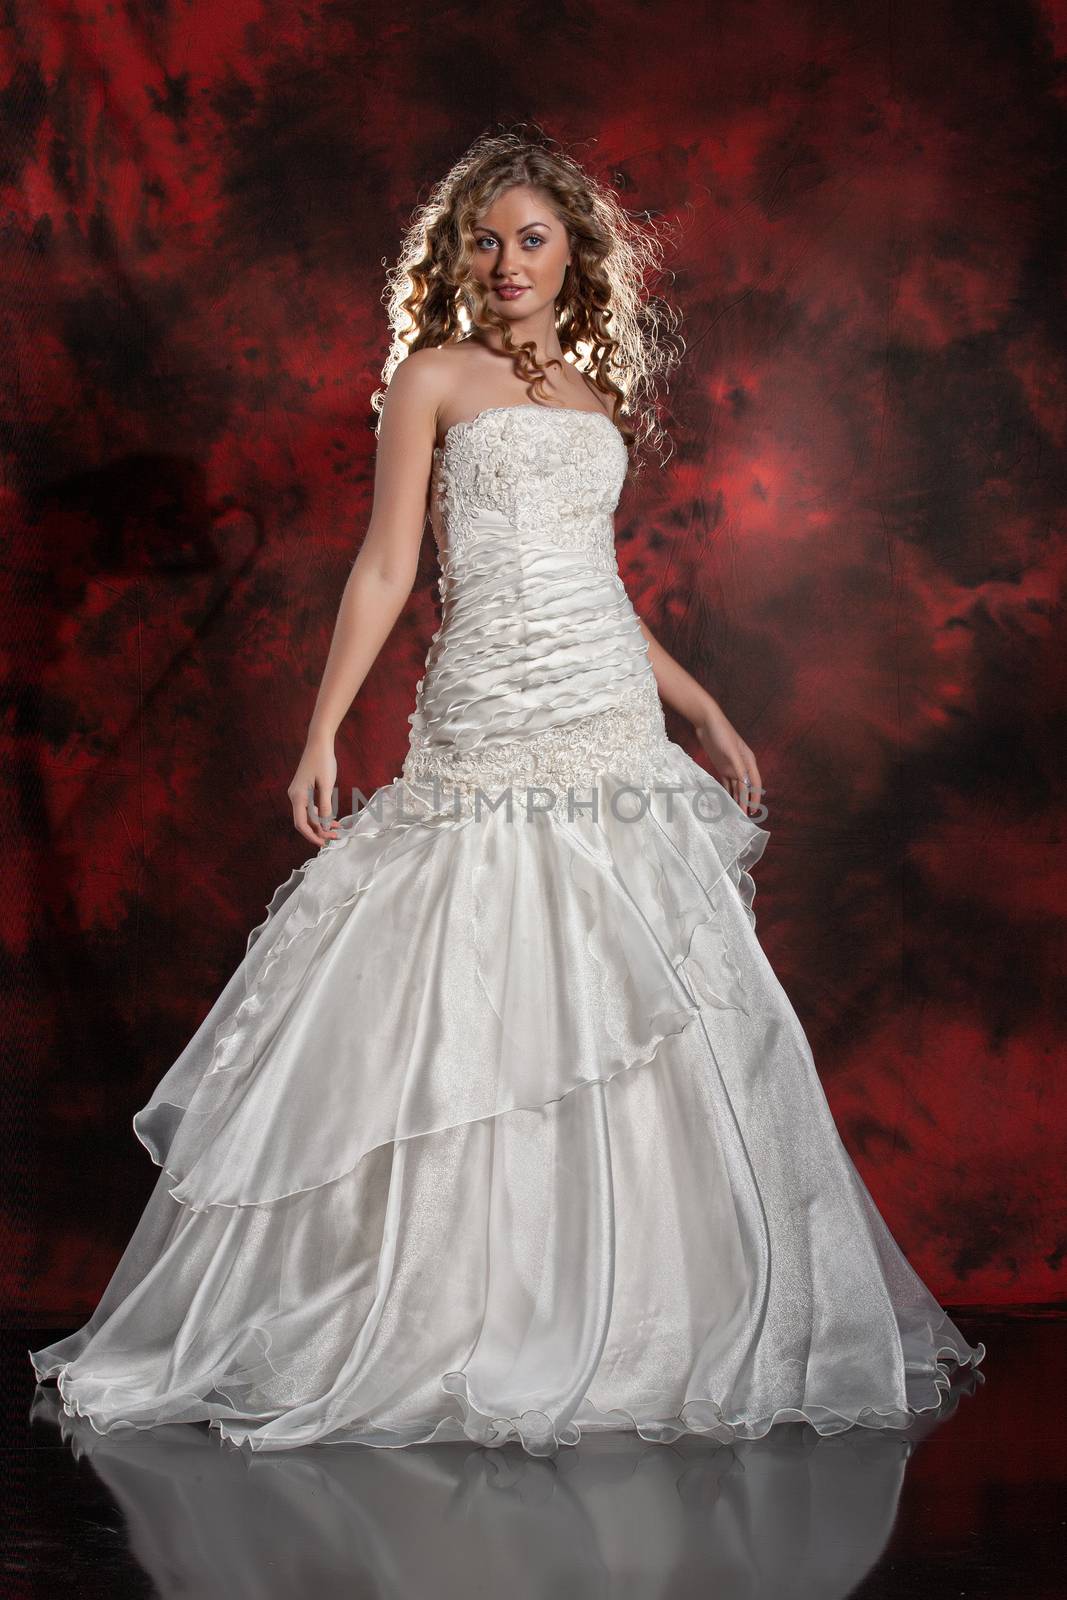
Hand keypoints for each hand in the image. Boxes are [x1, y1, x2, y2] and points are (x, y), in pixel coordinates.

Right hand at [288, 736, 339, 845]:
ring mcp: (298, 793)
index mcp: (298, 796)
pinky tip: (331, 818)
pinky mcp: (303, 790)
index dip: (312, 835)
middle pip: (303, 822)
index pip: (301, 824)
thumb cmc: (323, 761)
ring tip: (336, 829)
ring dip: (320, 824)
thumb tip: (324, 825)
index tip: (324, 843)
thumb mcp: (327, 785)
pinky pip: (309, 807)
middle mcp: (294, 796)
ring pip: (307, 815)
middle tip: (333, 837)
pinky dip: (320, 814)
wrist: (319, 743)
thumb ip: (325, 806)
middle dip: (318, 831)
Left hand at [693, 702, 764, 817]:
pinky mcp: (722, 766)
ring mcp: (732, 766)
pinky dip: (727, 792)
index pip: (754, 783)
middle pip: (746, 787)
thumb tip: (746, 784)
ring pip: (736, 786)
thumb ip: (739, 767)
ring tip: (735, 812)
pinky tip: (726, 801)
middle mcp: (742, 765)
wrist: (707, 721)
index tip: (753, 810)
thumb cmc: (722, 733)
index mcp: (748, 761)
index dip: (755, 797)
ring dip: (736, 798)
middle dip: (745, 801)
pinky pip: (726, 782)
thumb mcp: (731, 750)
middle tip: (743, 817)